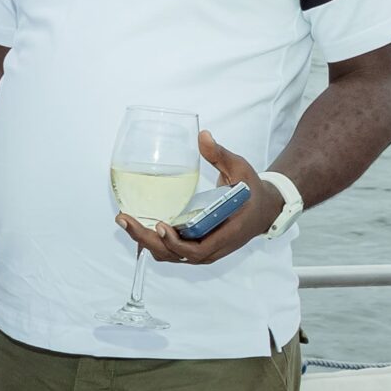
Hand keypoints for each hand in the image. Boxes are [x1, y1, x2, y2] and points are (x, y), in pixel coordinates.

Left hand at [121, 129, 280, 265]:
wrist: (264, 208)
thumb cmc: (251, 189)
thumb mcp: (240, 169)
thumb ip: (220, 154)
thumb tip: (202, 135)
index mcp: (228, 232)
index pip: (197, 250)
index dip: (176, 242)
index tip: (160, 225)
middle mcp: (213, 247)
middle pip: (175, 255)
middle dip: (147, 240)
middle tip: (125, 220)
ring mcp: (204, 250)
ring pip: (170, 254)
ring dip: (145, 241)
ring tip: (125, 221)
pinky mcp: (196, 246)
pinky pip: (171, 250)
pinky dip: (153, 241)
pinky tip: (136, 224)